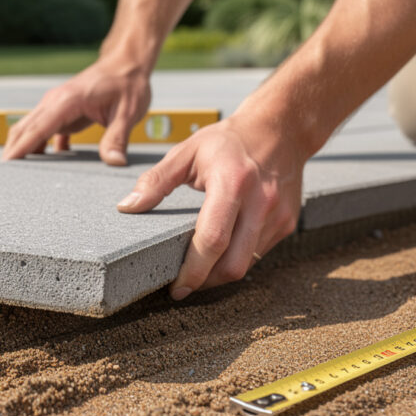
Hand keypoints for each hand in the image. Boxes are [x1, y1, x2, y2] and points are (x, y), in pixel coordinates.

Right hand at [2, 57, 151, 165]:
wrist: (126, 64)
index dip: (21, 148)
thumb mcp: (127, 112)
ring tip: (17, 176)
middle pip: (24, 129)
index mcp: (67, 101)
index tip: (6, 165)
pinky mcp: (62, 112)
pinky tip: (44, 166)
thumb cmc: (127, 85)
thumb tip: (115, 163)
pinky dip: (39, 147)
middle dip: (12, 151)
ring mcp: (56, 107)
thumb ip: (117, 138)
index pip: (37, 128)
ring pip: (30, 129)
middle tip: (5, 178)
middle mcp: (55, 102)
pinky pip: (44, 132)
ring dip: (23, 149)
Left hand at [116, 113, 306, 298]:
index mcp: (232, 183)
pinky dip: (237, 259)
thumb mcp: (187, 151)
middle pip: (233, 264)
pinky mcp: (287, 223)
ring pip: (247, 265)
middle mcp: (261, 203)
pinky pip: (258, 254)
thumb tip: (127, 206)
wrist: (281, 128)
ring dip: (220, 275)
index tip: (176, 288)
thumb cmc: (229, 140)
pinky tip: (221, 252)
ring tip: (198, 269)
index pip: (212, 240)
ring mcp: (278, 215)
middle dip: (205, 282)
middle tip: (183, 285)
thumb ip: (155, 181)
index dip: (192, 271)